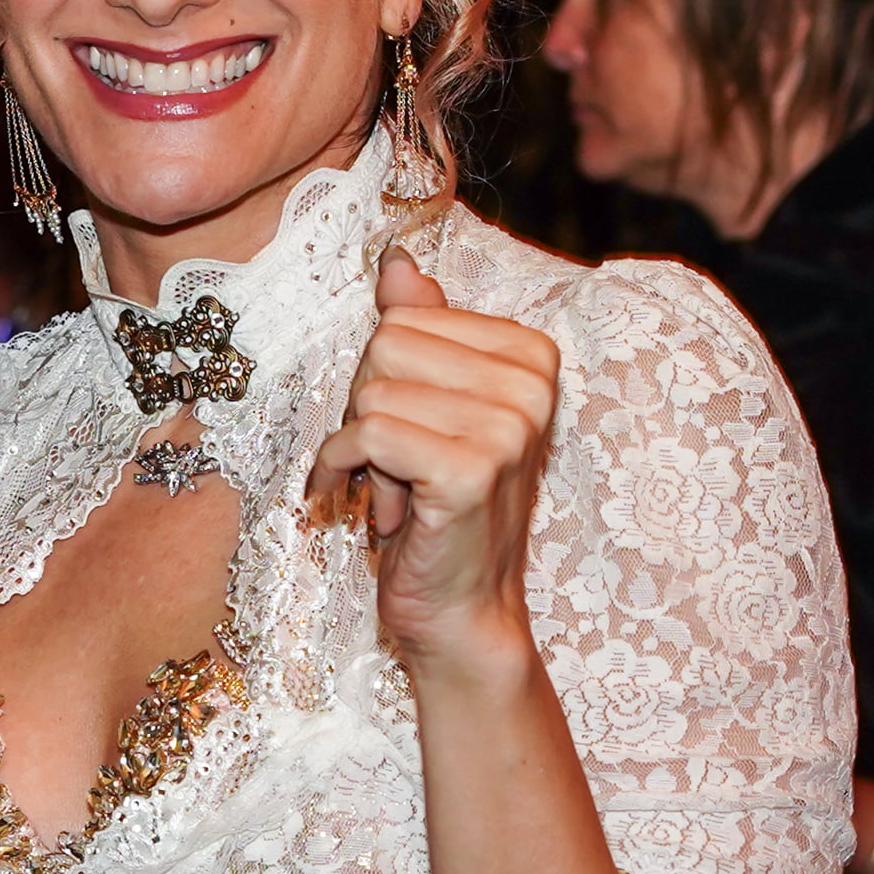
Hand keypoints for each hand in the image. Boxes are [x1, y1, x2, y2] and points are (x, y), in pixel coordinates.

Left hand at [308, 248, 558, 672]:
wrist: (462, 611)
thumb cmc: (437, 509)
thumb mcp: (429, 407)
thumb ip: (421, 330)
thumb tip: (397, 262)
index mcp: (531, 354)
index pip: (405, 315)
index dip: (385, 376)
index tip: (409, 429)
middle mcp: (530, 384)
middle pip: (385, 343)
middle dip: (369, 406)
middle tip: (397, 463)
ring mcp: (507, 427)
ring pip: (370, 389)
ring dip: (361, 448)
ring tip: (396, 489)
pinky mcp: (471, 471)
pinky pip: (366, 433)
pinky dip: (343, 470)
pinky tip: (368, 504)